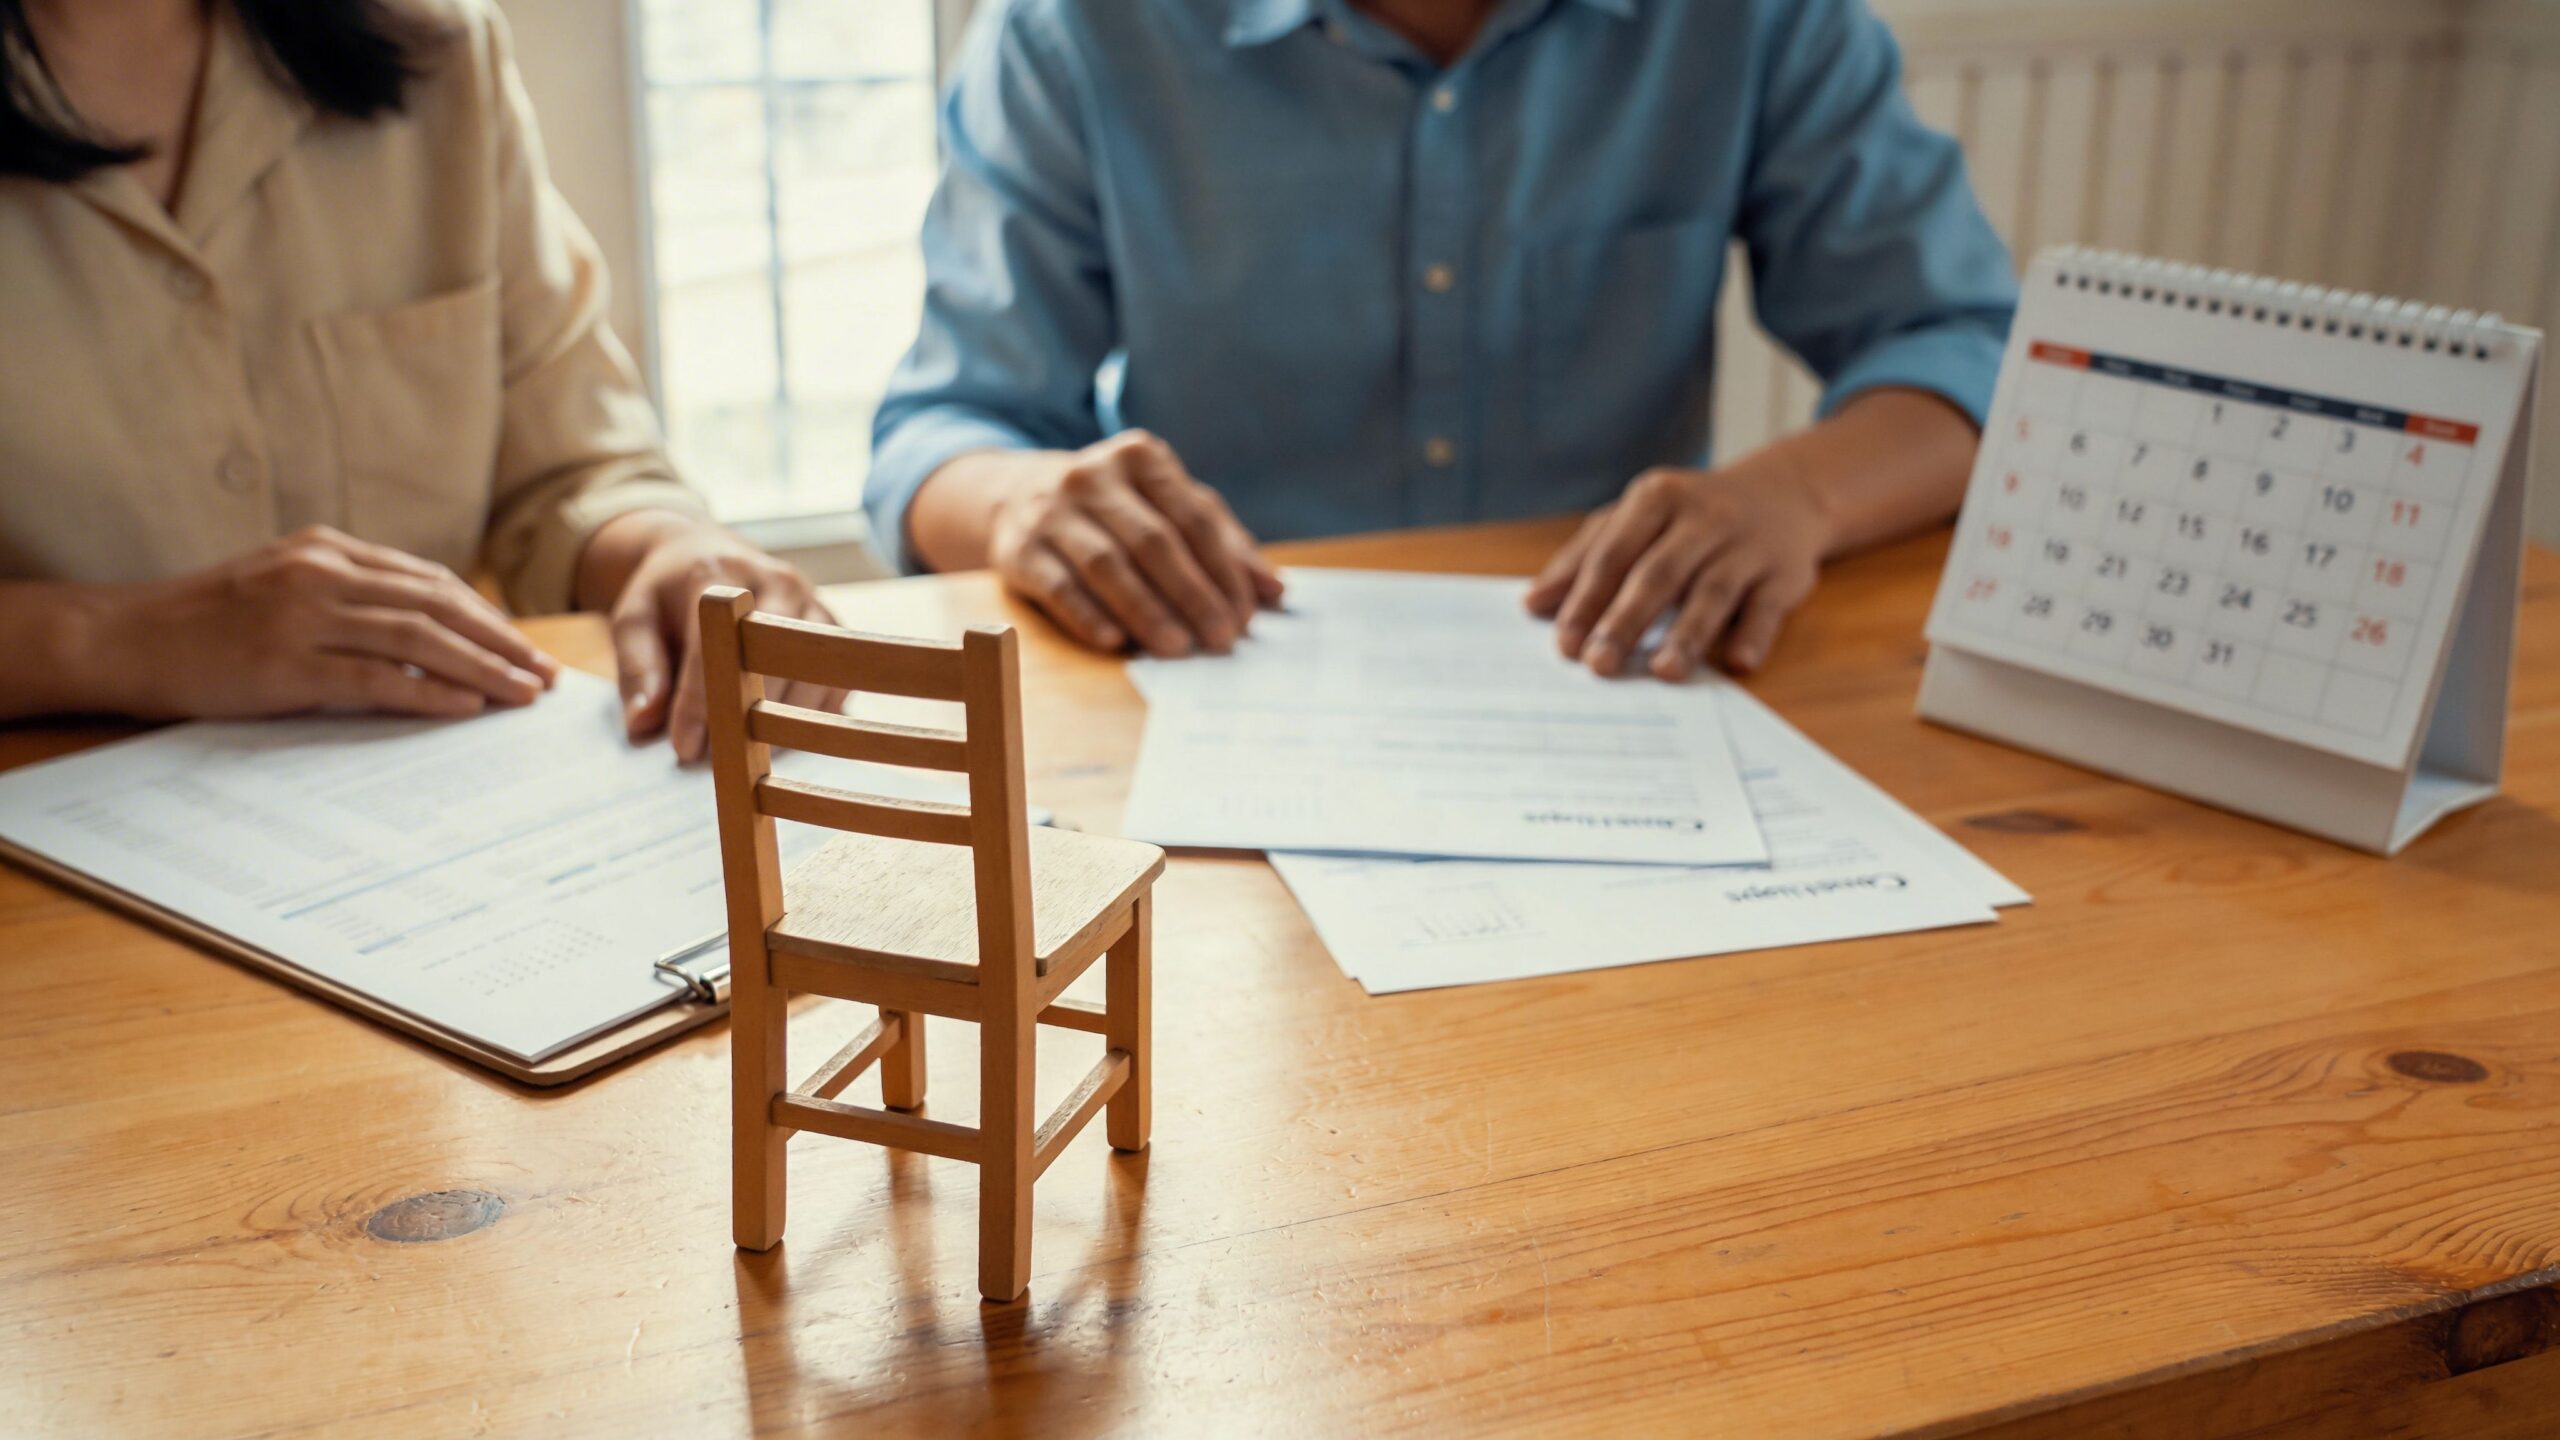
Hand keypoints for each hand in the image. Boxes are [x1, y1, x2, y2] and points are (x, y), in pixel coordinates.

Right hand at [78, 526, 559, 718]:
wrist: (126, 639)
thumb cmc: (206, 623)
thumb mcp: (283, 586)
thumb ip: (347, 596)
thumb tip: (423, 630)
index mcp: (327, 551)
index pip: (430, 581)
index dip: (486, 615)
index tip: (523, 645)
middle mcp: (323, 574)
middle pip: (438, 605)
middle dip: (501, 641)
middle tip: (543, 674)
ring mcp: (305, 616)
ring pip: (420, 637)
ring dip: (482, 667)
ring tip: (523, 694)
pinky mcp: (288, 662)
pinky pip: (377, 677)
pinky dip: (430, 691)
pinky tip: (467, 706)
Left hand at [585, 512, 840, 761]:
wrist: (707, 554)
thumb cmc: (667, 595)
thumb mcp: (634, 619)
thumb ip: (638, 668)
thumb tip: (644, 722)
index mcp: (720, 575)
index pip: (714, 646)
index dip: (700, 702)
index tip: (686, 748)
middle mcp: (775, 582)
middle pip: (777, 657)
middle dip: (751, 714)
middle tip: (725, 758)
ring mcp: (812, 601)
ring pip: (816, 671)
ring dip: (788, 721)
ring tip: (756, 756)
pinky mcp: (834, 626)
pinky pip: (839, 678)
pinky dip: (817, 714)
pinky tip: (788, 734)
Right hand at [982, 431, 1283, 655]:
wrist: (1015, 494)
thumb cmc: (1116, 507)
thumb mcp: (1168, 506)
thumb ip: (1223, 543)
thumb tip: (1275, 590)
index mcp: (1140, 457)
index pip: (1193, 517)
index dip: (1223, 570)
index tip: (1245, 615)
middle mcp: (1092, 476)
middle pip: (1153, 542)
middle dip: (1192, 594)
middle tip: (1220, 637)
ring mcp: (1051, 511)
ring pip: (1107, 565)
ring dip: (1147, 610)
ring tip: (1177, 646)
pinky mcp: (1019, 550)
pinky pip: (1059, 587)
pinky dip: (1089, 616)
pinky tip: (1118, 642)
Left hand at [1525, 465, 1829, 679]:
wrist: (1785, 494)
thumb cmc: (1689, 517)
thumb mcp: (1636, 520)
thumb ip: (1585, 558)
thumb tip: (1533, 604)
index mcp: (1656, 498)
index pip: (1613, 553)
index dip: (1586, 600)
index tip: (1564, 644)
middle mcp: (1704, 516)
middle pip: (1658, 573)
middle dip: (1626, 621)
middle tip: (1600, 664)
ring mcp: (1747, 544)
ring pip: (1713, 591)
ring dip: (1688, 634)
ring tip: (1663, 672)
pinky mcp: (1786, 573)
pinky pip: (1768, 606)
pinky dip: (1753, 633)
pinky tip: (1737, 662)